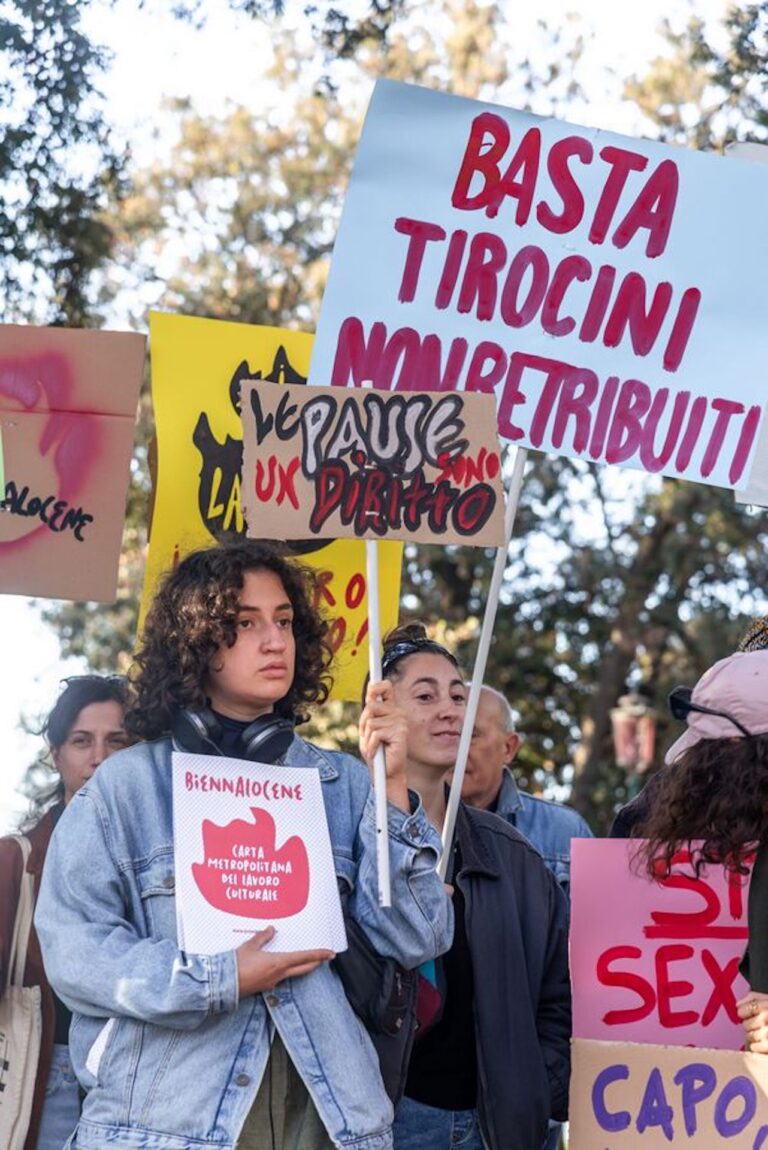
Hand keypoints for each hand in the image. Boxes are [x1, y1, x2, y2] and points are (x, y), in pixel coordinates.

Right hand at [235, 927, 333, 996]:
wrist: (223, 986)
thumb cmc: (236, 966)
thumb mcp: (249, 946)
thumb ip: (263, 937)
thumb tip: (272, 929)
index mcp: (278, 963)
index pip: (305, 958)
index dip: (319, 955)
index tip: (330, 954)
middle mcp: (279, 974)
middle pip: (303, 969)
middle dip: (315, 963)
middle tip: (324, 958)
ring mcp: (272, 983)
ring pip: (292, 974)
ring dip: (300, 967)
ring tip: (303, 960)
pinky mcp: (265, 987)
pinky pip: (280, 978)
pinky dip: (285, 971)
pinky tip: (280, 966)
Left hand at [359, 679, 409, 810]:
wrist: (385, 774)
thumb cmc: (376, 751)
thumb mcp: (368, 729)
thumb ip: (369, 712)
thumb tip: (371, 694)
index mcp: (390, 709)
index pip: (385, 687)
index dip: (377, 684)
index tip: (372, 684)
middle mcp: (398, 712)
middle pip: (371, 706)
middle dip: (363, 723)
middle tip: (368, 737)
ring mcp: (401, 721)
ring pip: (371, 721)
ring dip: (367, 738)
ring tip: (374, 746)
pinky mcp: (400, 732)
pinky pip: (375, 733)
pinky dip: (371, 745)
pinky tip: (377, 752)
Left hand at [737, 992, 767, 1052]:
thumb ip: (753, 998)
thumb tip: (738, 1005)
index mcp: (766, 1005)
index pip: (742, 1010)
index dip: (744, 1013)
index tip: (748, 1015)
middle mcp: (767, 1018)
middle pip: (745, 1025)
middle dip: (750, 1026)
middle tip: (760, 1026)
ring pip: (749, 1037)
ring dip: (754, 1037)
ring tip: (764, 1034)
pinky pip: (754, 1047)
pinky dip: (758, 1047)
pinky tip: (765, 1042)